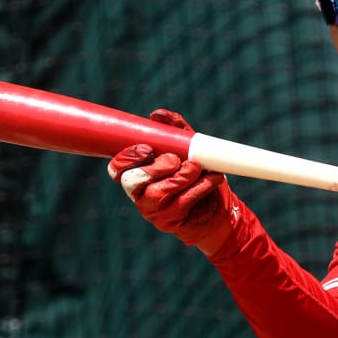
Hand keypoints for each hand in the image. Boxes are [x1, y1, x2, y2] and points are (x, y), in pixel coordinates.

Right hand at [107, 109, 240, 256]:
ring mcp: (153, 211)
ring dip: (180, 177)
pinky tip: (213, 177)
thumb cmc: (197, 175)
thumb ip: (173, 131)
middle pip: (132, 180)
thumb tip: (157, 115)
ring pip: (157, 192)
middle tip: (175, 159)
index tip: (148, 149)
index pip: (117, 169)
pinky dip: (199, 186)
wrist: (220, 208)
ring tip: (197, 167)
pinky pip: (181, 202)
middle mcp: (139, 194)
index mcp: (136, 174)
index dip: (126, 158)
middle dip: (154, 167)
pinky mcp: (170, 222)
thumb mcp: (187, 149)